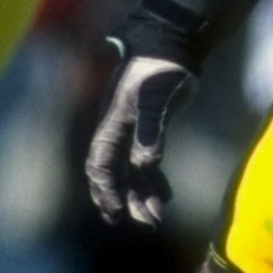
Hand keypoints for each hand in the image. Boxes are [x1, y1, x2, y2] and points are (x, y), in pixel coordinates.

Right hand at [82, 29, 197, 226]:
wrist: (171, 48)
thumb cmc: (158, 70)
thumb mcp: (155, 99)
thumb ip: (151, 131)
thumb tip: (146, 163)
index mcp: (112, 127)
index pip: (101, 166)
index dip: (107, 191)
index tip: (118, 212)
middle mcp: (119, 134)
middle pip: (117, 176)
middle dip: (128, 201)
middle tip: (145, 224)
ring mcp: (134, 133)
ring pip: (133, 174)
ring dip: (143, 196)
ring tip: (157, 218)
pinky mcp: (151, 132)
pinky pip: (148, 165)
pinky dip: (155, 181)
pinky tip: (166, 197)